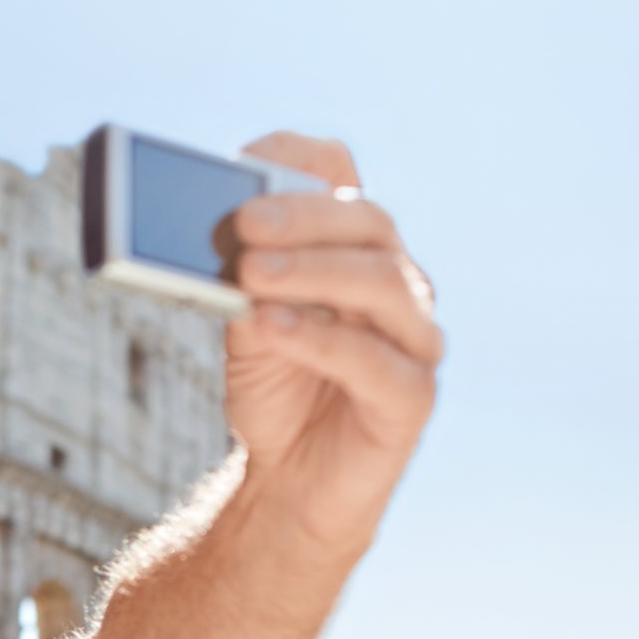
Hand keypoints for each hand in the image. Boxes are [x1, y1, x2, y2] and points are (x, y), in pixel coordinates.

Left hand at [222, 133, 444, 551]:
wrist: (290, 481)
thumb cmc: (274, 389)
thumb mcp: (244, 320)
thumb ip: (244, 275)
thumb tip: (224, 231)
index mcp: (357, 250)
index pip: (347, 182)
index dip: (304, 165)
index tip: (250, 157)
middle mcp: (397, 284)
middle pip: (368, 226)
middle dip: (303, 218)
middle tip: (244, 222)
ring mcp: (414, 340)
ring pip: (382, 285)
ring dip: (313, 272)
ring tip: (251, 274)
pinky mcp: (412, 398)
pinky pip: (377, 362)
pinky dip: (321, 339)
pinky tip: (273, 326)